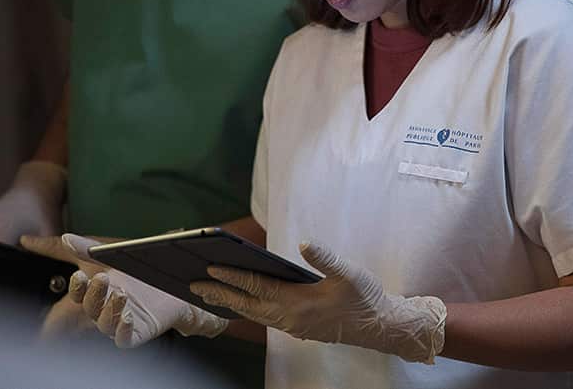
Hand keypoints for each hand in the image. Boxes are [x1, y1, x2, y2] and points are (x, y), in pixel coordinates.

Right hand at [20, 233, 227, 347]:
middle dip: (93, 295)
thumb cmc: (142, 266)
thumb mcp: (110, 252)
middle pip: (90, 308)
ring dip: (109, 309)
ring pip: (105, 323)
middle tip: (102, 278)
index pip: (79, 292)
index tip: (79, 275)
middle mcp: (107, 306)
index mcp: (98, 289)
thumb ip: (80, 248)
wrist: (181, 279)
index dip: (77, 287)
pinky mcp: (139, 331)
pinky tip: (128, 316)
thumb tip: (43, 240)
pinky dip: (122, 330)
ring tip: (121, 294)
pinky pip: (125, 339)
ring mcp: (123, 320)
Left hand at [189, 240, 446, 363]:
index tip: (209, 267)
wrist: (380, 326)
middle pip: (246, 304)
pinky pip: (263, 319)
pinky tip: (240, 302)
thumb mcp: (349, 272)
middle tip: (192, 284)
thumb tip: (303, 243)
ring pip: (253, 314)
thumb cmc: (364, 297)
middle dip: (219, 293)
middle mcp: (289, 318)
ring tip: (208, 293)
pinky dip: (246, 309)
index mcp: (298, 303)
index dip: (232, 276)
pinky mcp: (296, 329)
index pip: (257, 286)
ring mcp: (292, 326)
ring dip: (230, 302)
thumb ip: (325, 257)